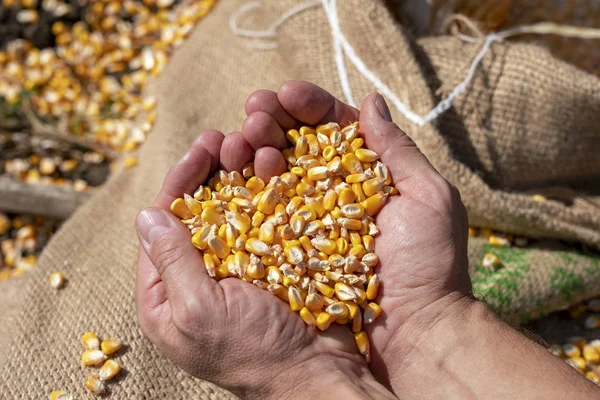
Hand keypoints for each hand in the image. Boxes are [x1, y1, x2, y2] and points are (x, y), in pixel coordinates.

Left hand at [135, 86, 395, 398]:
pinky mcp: (268, 265)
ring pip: (231, 211)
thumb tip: (147, 214)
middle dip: (209, 172)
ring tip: (254, 147)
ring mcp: (235, 270)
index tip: (201, 148)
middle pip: (196, 212)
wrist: (317, 374)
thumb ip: (172, 262)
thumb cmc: (255, 353)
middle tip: (225, 139)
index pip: (162, 225)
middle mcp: (197, 278)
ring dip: (240, 176)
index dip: (179, 182)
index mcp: (166, 295)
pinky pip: (264, 222)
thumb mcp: (200, 310)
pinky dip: (269, 196)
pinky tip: (278, 171)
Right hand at [245, 81, 472, 391]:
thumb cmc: (430, 265)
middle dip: (270, 122)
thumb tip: (371, 101)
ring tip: (238, 139)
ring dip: (252, 150)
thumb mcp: (428, 197)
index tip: (284, 93)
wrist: (415, 333)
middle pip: (295, 146)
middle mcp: (333, 194)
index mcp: (366, 174)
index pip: (332, 128)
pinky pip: (262, 216)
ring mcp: (308, 222)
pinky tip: (231, 172)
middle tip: (251, 112)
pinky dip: (244, 192)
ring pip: (273, 175)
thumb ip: (397, 150)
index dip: (307, 106)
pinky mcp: (289, 251)